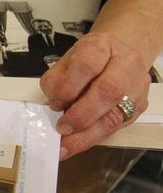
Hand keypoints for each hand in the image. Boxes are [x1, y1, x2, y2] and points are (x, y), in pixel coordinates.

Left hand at [40, 32, 150, 159]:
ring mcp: (136, 86)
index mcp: (102, 46)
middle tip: (61, 128)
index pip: (86, 64)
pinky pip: (116, 127)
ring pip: (115, 115)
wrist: (117, 54)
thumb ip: (57, 81)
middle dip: (81, 115)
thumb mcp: (67, 61)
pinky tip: (77, 144)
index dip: (68, 87)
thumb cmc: (88, 59)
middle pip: (108, 91)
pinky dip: (93, 137)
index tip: (54, 103)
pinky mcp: (139, 106)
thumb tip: (54, 106)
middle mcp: (126, 64)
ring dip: (86, 134)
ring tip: (66, 146)